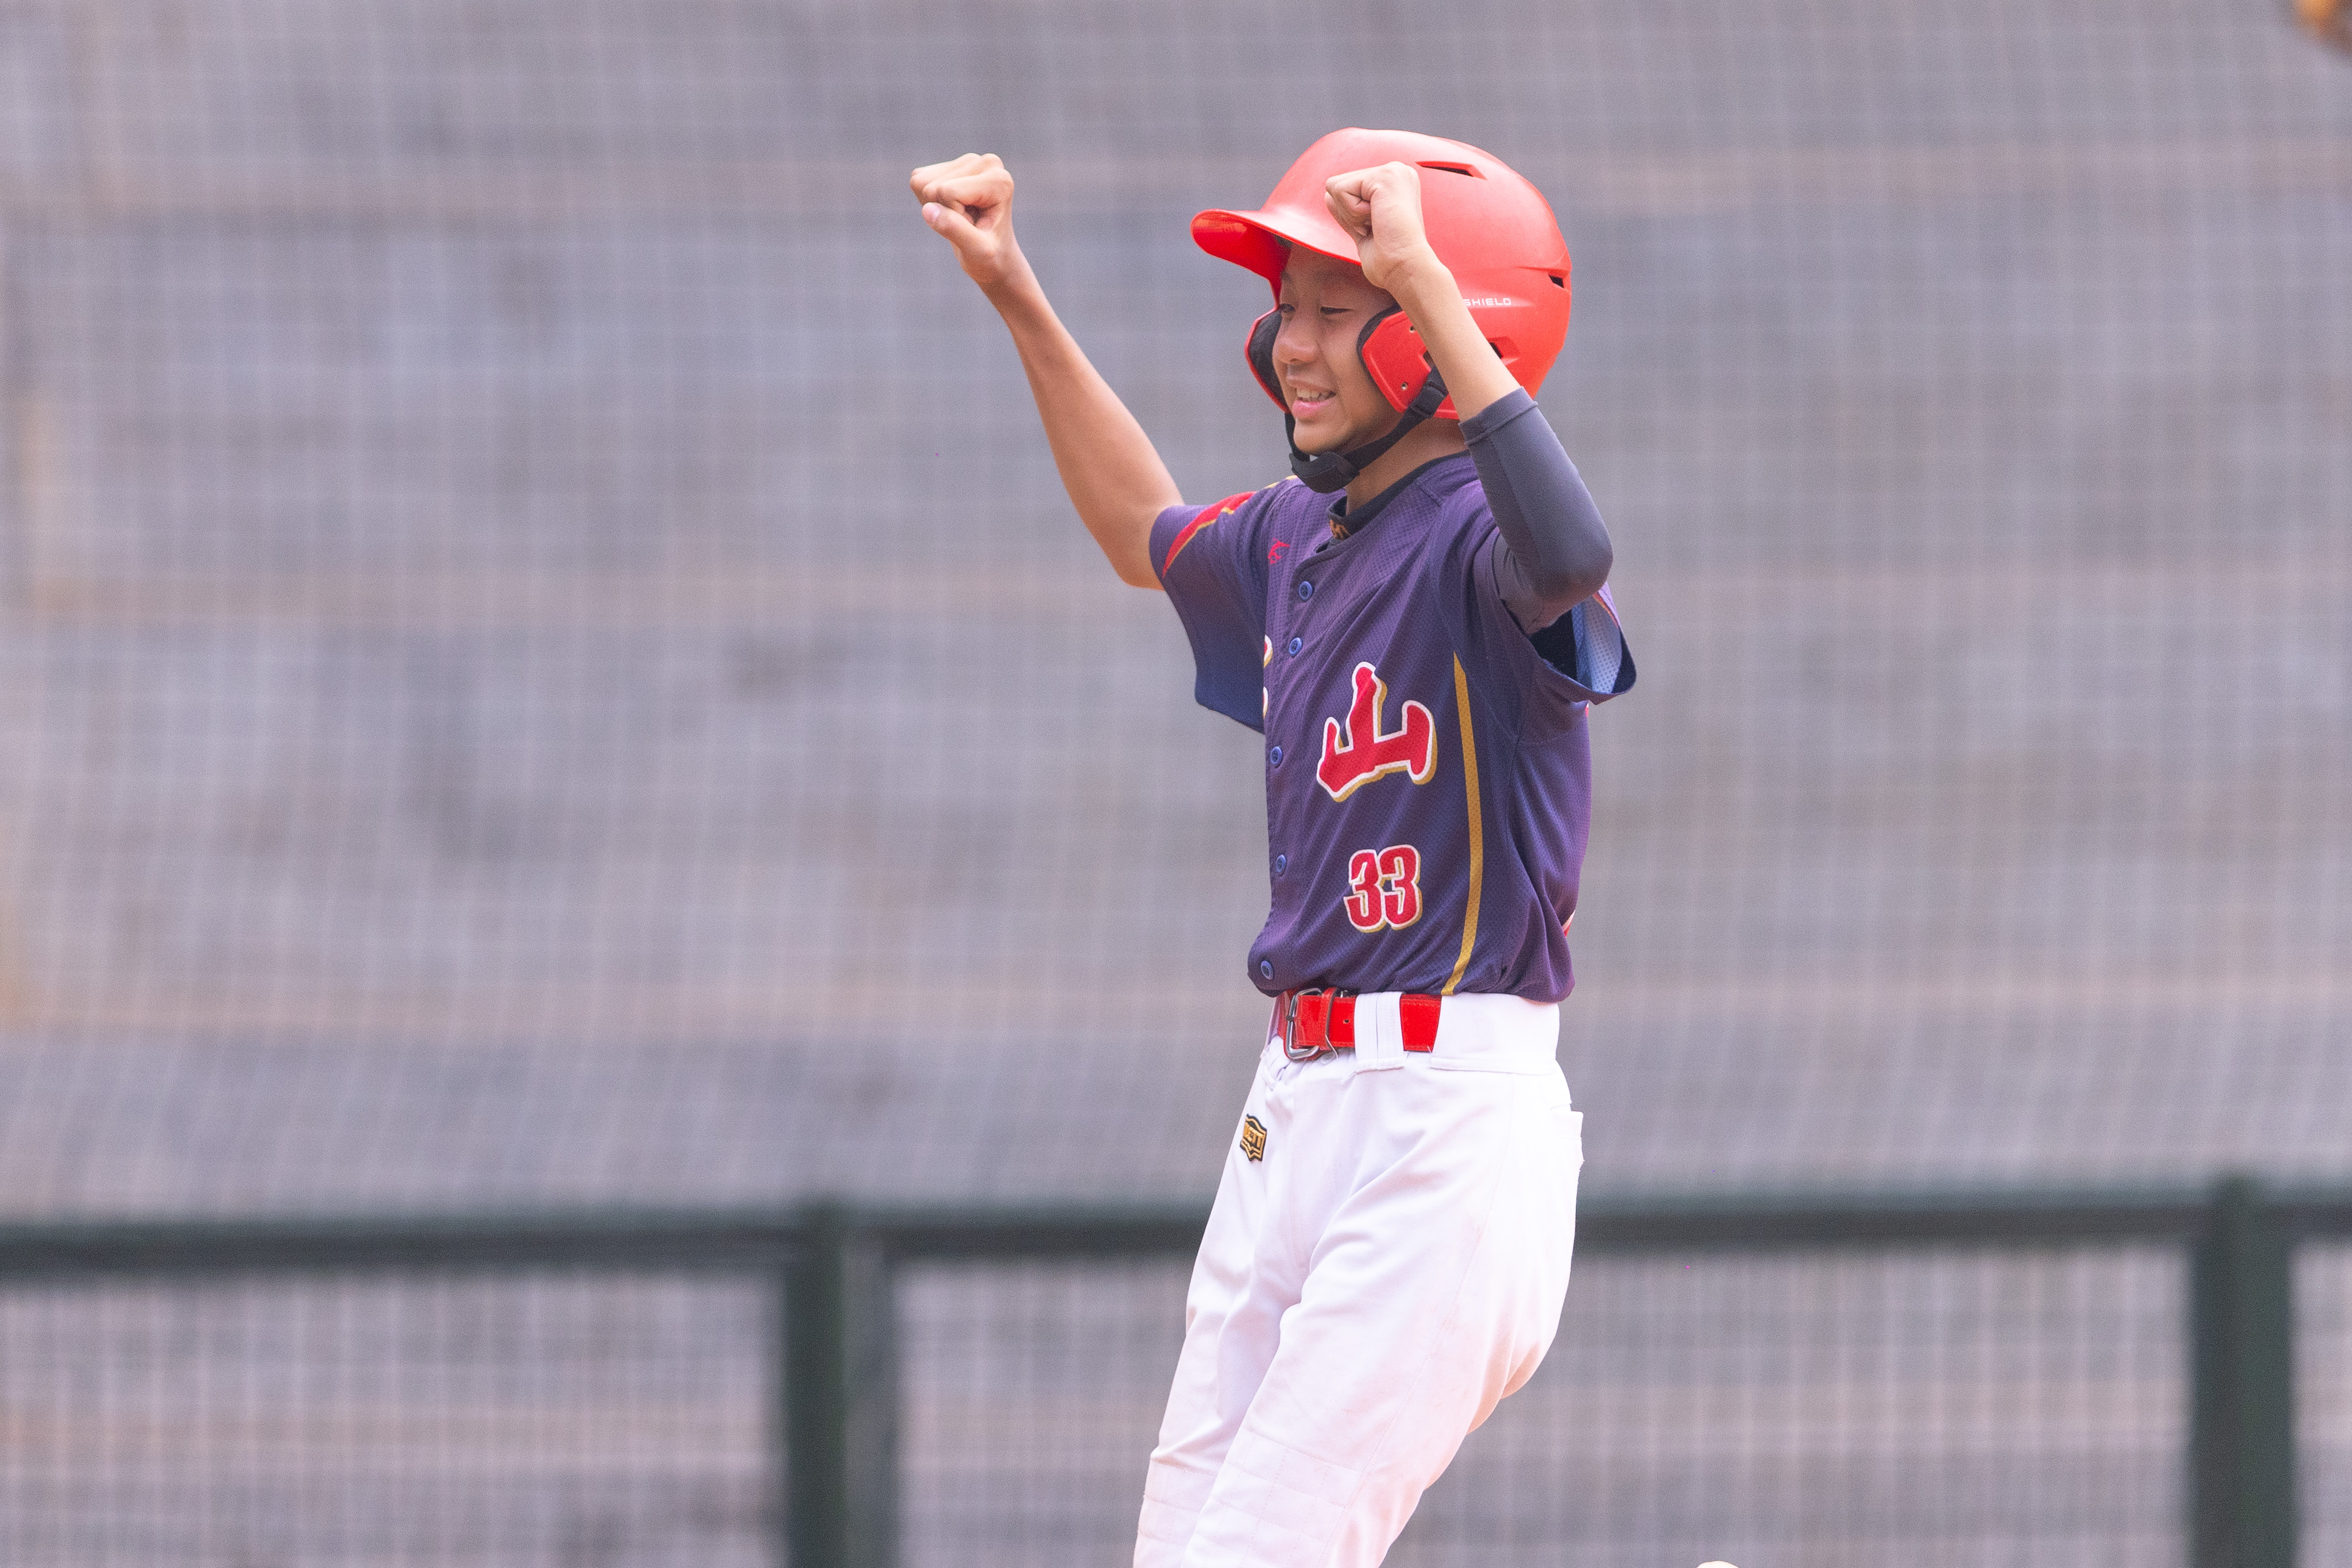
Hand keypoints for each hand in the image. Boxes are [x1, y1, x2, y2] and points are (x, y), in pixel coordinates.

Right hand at [911, 153, 1024, 292]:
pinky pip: (917, 181)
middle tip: (969, 224)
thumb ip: (954, 229)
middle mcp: (984, 162)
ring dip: (937, 207)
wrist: (996, 258)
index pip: (948, 192)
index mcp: (998, 179)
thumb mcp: (977, 252)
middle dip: (945, 212)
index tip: (975, 227)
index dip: (955, 217)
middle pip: (934, 187)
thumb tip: (928, 210)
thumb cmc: (991, 257)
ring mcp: (967, 161)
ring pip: (922, 183)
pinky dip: (929, 202)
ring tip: (963, 217)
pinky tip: (953, 209)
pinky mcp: (949, 166)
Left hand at [1323, 162, 1443, 293]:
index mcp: (1395, 184)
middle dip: (1349, 215)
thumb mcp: (1363, 231)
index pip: (1348, 190)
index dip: (1352, 218)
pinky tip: (1378, 220)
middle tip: (1378, 229)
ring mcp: (1392, 170)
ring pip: (1336, 187)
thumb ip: (1349, 211)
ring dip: (1351, 215)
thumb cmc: (1390, 261)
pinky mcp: (1385, 175)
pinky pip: (1341, 191)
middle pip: (1338, 185)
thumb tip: (1328, 195)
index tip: (1379, 230)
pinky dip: (1352, 214)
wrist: (1407, 269)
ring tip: (1380, 224)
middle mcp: (1396, 171)